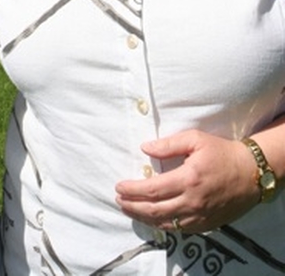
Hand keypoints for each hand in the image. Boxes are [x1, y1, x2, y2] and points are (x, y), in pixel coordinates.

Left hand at [115, 131, 258, 233]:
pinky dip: (163, 225)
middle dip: (132, 206)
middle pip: (154, 210)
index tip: (118, 186)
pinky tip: (153, 219)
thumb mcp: (196, 139)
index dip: (132, 190)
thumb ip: (169, 144)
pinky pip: (180, 230)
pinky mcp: (207, 225)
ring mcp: (200, 216)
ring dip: (144, 218)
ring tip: (130, 210)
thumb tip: (145, 147)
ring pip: (165, 224)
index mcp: (188, 179)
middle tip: (118, 200)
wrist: (251, 173)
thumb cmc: (222, 153)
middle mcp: (192, 202)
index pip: (152, 190)